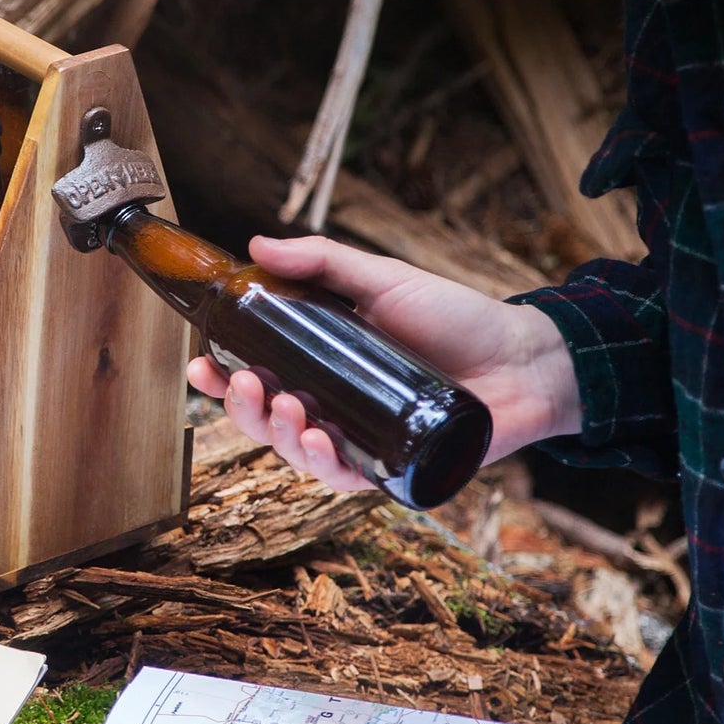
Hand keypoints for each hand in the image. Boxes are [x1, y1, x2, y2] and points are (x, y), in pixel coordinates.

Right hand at [187, 235, 580, 492]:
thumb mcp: (383, 280)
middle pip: (266, 422)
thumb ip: (322, 261)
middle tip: (250, 385)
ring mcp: (361, 440)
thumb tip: (257, 244)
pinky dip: (324, 465)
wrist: (523, 357)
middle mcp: (333, 407)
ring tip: (290, 407)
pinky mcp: (392, 469)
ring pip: (297, 455)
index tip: (200, 364)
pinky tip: (320, 443)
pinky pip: (344, 479)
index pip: (256, 378)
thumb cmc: (456, 317)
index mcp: (322, 367)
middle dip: (243, 410)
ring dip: (280, 436)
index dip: (221, 379)